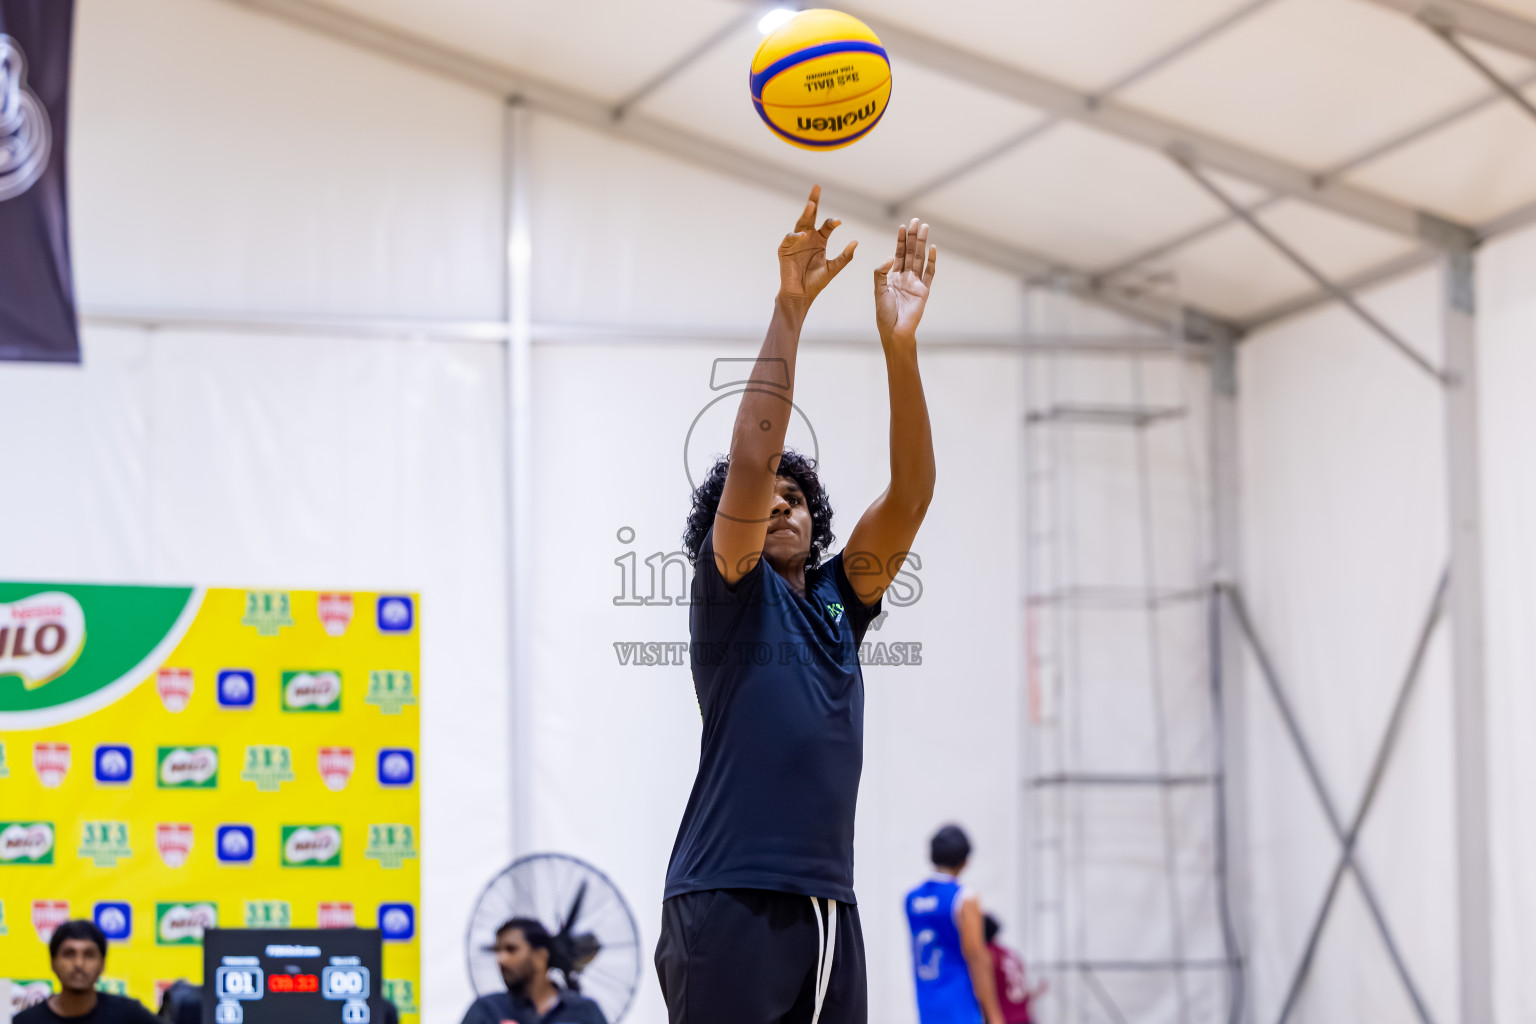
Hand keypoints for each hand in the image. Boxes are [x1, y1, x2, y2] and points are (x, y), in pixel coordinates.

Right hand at [778, 185, 857, 306]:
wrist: (801, 295)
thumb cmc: (816, 282)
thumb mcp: (833, 269)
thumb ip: (845, 257)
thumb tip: (856, 242)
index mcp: (820, 240)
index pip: (826, 225)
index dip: (832, 222)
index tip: (839, 222)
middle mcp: (808, 237)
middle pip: (811, 216)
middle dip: (813, 201)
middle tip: (817, 187)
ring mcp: (796, 242)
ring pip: (800, 224)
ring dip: (805, 214)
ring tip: (811, 205)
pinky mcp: (784, 250)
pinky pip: (789, 239)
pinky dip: (795, 236)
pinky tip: (803, 235)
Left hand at [875, 218, 936, 343]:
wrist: (895, 330)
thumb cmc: (884, 313)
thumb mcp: (878, 291)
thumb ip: (881, 273)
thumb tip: (890, 257)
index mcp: (893, 277)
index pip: (898, 254)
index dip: (901, 241)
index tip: (902, 226)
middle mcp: (905, 277)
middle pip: (911, 253)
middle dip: (913, 237)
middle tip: (916, 221)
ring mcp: (915, 283)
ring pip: (920, 259)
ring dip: (922, 244)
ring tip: (925, 228)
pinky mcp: (924, 291)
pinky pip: (929, 273)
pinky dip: (932, 261)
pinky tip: (933, 248)